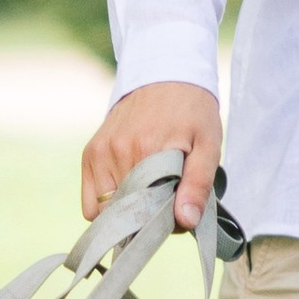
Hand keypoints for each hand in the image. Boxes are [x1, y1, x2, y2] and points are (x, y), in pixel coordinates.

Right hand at [80, 80, 223, 228]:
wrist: (165, 75)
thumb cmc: (192, 112)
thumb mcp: (208, 146)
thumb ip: (198, 185)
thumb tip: (184, 221)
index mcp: (147, 151)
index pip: (144, 213)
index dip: (159, 223)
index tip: (173, 213)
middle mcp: (116, 152)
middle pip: (122, 214)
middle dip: (141, 218)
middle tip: (163, 200)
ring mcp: (99, 152)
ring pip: (102, 210)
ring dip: (123, 210)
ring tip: (146, 190)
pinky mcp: (90, 152)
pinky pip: (90, 199)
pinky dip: (106, 202)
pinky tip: (128, 186)